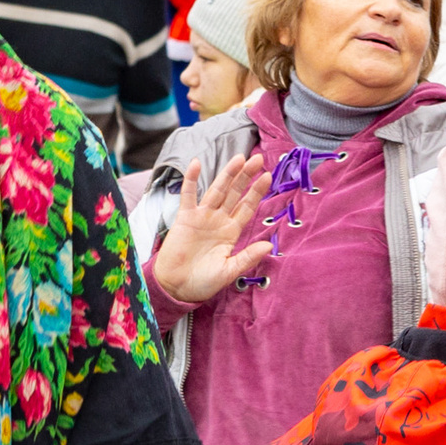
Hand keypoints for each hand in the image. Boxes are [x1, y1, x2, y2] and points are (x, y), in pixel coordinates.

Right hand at [150, 152, 272, 304]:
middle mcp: (218, 220)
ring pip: (217, 190)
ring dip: (227, 174)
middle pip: (235, 193)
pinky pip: (188, 195)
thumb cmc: (203, 281)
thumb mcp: (229, 271)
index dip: (256, 192)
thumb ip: (247, 257)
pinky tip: (195, 163)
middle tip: (258, 158)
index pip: (247, 207)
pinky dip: (191, 179)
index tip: (268, 176)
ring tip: (239, 158)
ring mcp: (202, 217)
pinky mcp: (185, 217)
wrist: (176, 287)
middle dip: (246, 176)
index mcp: (231, 232)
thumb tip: (268, 245)